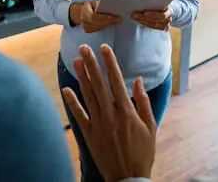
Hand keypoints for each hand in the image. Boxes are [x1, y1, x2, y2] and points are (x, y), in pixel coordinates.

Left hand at [62, 44, 155, 181]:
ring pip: (88, 96)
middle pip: (99, 84)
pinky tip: (66, 89)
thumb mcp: (151, 126)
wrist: (129, 177)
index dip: (110, 63)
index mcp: (127, 111)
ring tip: (76, 61)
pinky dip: (72, 102)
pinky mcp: (89, 135)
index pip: (116, 81)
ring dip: (82, 77)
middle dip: (91, 64)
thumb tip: (138, 81)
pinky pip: (79, 115)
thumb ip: (143, 102)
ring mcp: (98, 124)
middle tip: (84, 47)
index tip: (104, 48)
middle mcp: (110, 115)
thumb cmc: (143, 153)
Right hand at [71, 1, 121, 32]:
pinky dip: (106, 26)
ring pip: (99, 27)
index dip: (103, 18)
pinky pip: (99, 29)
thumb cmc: (90, 6)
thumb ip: (100, 5)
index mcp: (84, 10)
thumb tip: (112, 7)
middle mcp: (83, 20)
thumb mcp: (94, 2)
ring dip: (109, 24)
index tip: (113, 17)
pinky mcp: (87, 30)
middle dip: (109, 21)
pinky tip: (112, 23)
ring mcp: (85, 26)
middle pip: (98, 23)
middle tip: (119, 19)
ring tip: (118, 21)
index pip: (93, 16)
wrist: (81, 12)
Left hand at [131, 7, 171, 30]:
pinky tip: (136, 19)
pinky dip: (143, 22)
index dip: (153, 15)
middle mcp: (168, 19)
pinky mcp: (160, 27)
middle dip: (143, 17)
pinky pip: (151, 26)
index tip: (145, 13)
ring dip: (141, 20)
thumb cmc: (162, 0)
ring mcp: (164, 24)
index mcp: (170, 11)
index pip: (162, 15)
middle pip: (155, 21)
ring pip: (152, 24)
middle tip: (134, 14)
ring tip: (133, 16)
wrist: (168, 6)